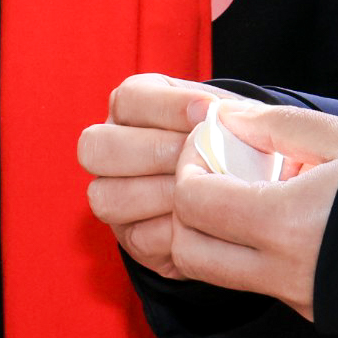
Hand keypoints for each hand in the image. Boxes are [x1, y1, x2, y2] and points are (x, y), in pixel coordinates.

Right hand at [79, 74, 225, 276]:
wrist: (241, 183)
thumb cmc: (232, 140)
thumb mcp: (228, 115)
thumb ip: (224, 112)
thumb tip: (221, 117)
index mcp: (129, 107)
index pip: (127, 99)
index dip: (167, 106)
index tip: (210, 112)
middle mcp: (109, 148)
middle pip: (96, 147)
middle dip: (154, 152)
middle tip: (199, 157)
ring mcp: (112, 195)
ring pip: (107, 197)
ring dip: (163, 195)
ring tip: (206, 192)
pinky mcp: (131, 237)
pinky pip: (138, 238)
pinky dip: (176, 231)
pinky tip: (206, 221)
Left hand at [162, 103, 337, 318]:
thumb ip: (277, 126)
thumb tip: (224, 118)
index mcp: (287, 223)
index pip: (193, 203)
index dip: (189, 169)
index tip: (211, 146)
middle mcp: (284, 272)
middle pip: (188, 250)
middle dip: (186, 209)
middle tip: (214, 174)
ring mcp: (297, 298)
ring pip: (215, 274)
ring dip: (211, 235)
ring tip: (247, 194)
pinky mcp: (312, 310)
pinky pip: (254, 282)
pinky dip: (244, 252)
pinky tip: (279, 216)